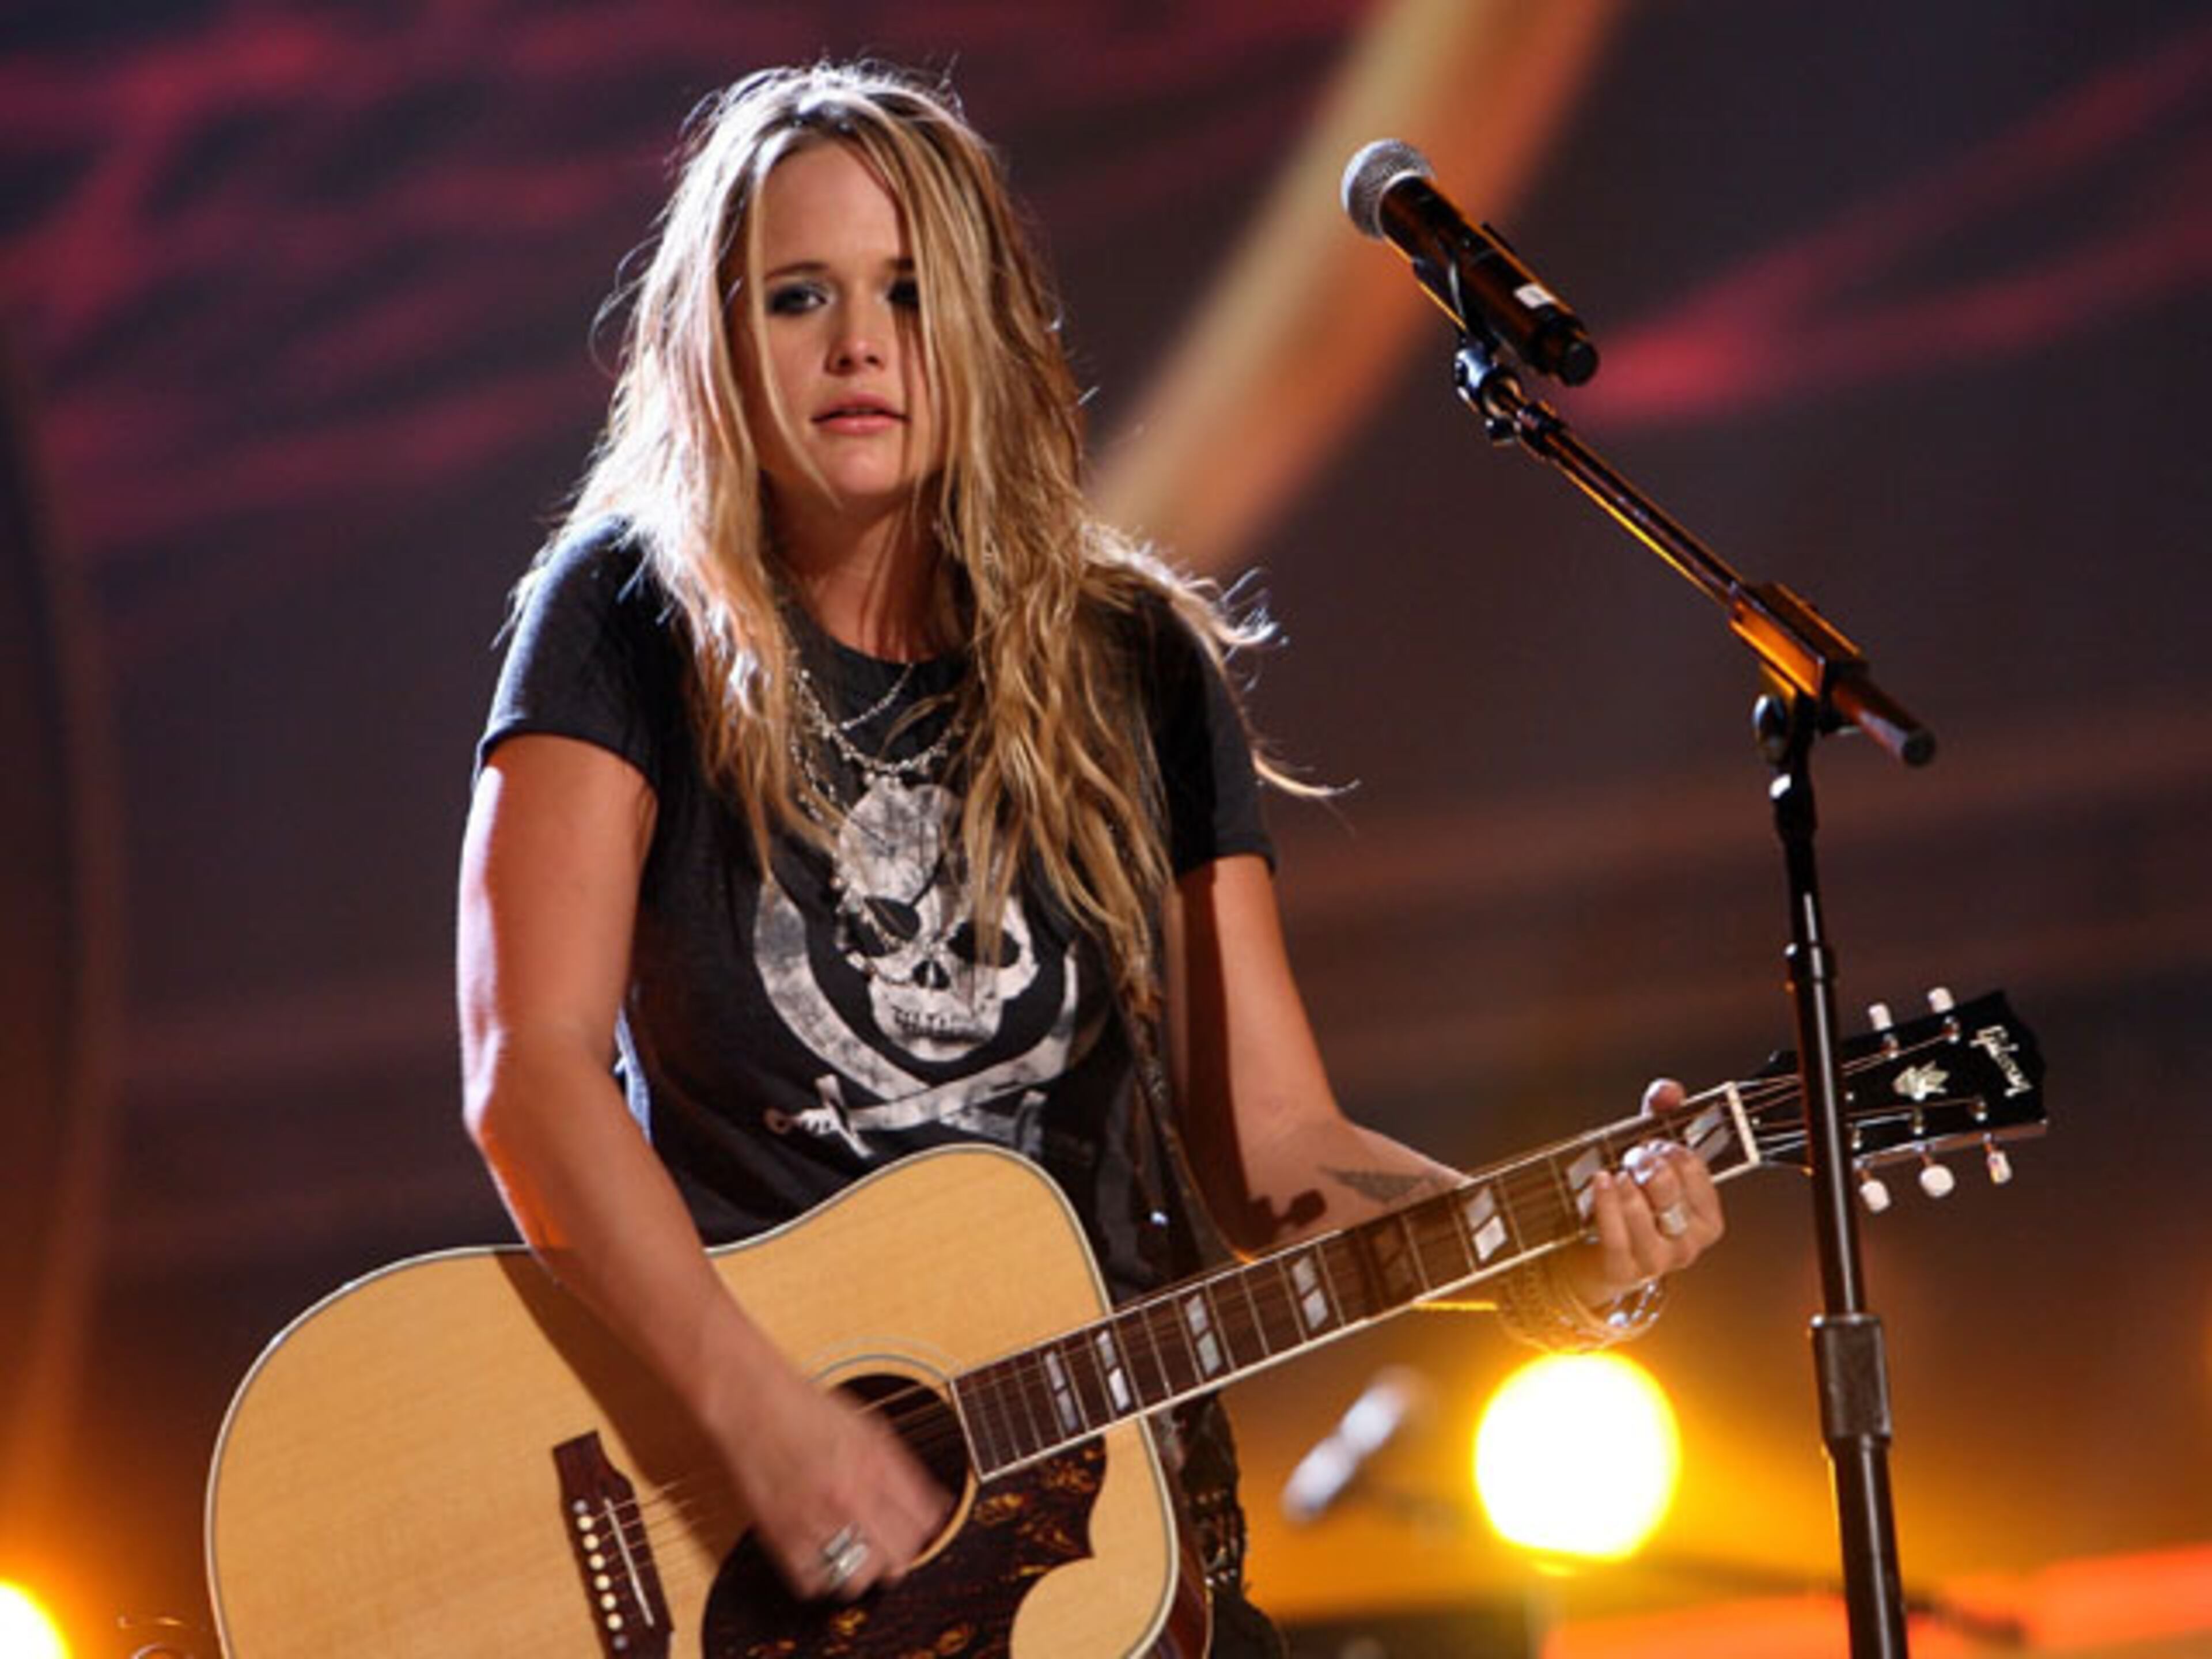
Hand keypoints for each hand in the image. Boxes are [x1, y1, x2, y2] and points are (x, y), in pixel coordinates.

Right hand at [703, 1354, 952, 1601]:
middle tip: (891, 1543)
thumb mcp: (867, 1426)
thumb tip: (936, 1503)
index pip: (923, 1520)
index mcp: (876, 1464)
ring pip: (860, 1577)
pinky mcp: (781, 1536)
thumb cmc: (806, 1407)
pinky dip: (821, 1574)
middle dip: (901, 1552)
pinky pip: (814, 1581)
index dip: (926, 1526)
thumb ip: (902, 1468)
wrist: (751, 1402)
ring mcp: (815, 1518)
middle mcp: (849, 1494)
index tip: (920, 1526)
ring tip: (857, 1550)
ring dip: (864, 1568)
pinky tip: (821, 1552)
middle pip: (899, 1555)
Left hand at [1563, 1078, 1725, 1307]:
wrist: (1592, 1259)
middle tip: (1632, 1157)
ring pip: (1641, 1211)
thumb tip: (1668, 1091)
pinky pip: (1615, 1234)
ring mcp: (1656, 1260)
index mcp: (1705, 1219)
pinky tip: (1601, 1182)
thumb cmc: (1631, 1207)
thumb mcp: (1650, 1161)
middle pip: (1667, 1188)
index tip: (1654, 1144)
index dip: (1670, 1147)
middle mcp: (1687, 1243)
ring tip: (1615, 1174)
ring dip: (1623, 1184)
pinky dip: (1605, 1203)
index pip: (1693, 1169)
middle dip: (1644, 1161)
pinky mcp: (1622, 1270)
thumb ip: (1661, 1119)